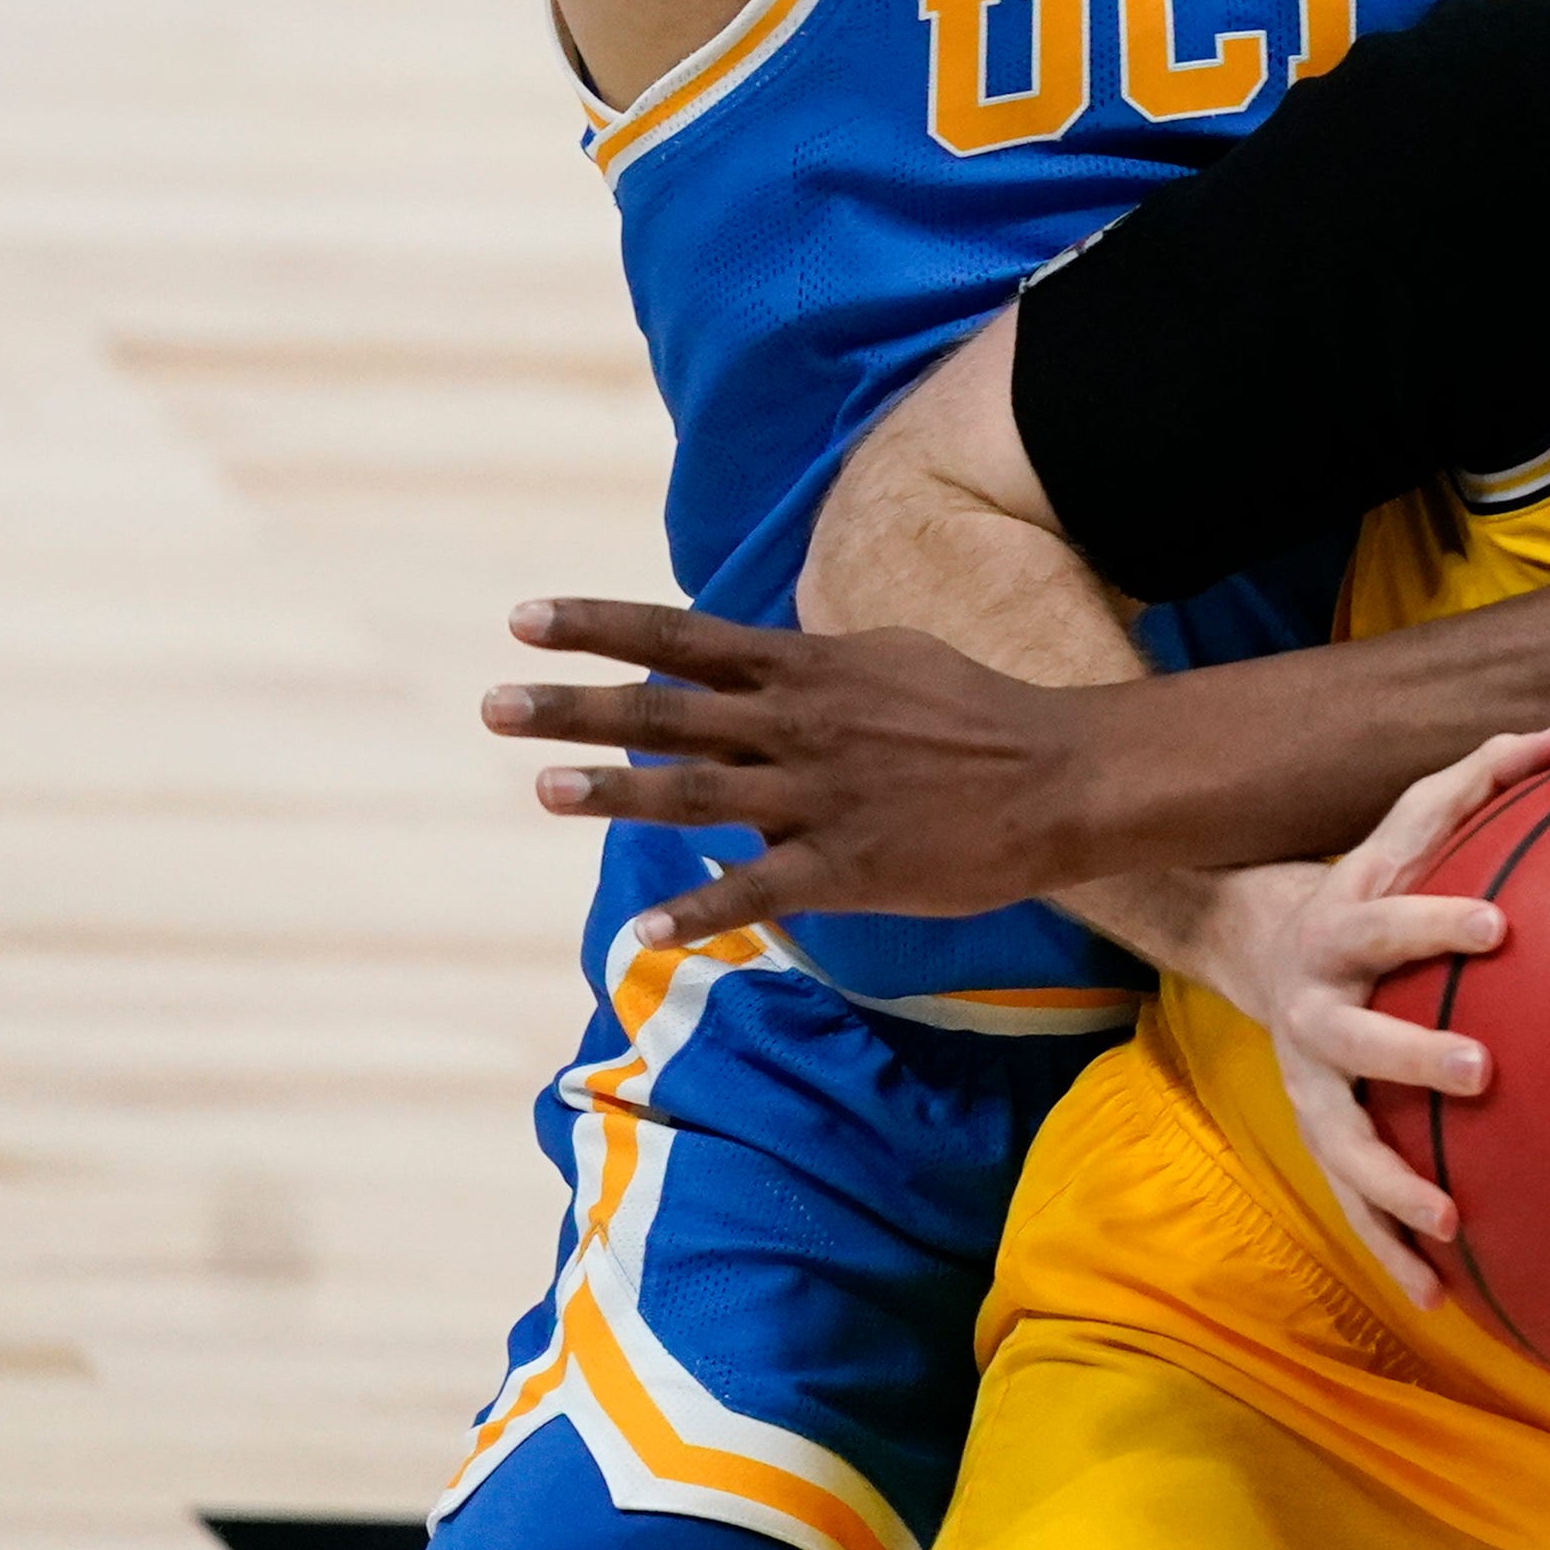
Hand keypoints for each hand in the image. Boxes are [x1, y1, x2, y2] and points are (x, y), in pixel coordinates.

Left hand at [484, 597, 1097, 941]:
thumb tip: (749, 652)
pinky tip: (642, 929)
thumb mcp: (887, 657)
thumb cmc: (973, 714)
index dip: (600, 627)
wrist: (1057, 778)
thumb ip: (807, 662)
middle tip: (492, 705)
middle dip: (574, 708)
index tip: (523, 620)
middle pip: (666, 713)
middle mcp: (797, 725)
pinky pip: (755, 890)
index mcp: (805, 670)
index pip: (682, 639)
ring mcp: (816, 795)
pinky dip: (695, 911)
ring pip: (694, 793)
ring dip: (612, 793)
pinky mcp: (843, 865)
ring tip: (540, 789)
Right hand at [1224, 727, 1549, 1303]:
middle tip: (1480, 1072)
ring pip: (1344, 1143)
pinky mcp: (1321, 1138)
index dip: (1436, 920)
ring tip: (1451, 1219)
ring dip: (1391, 1186)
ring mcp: (1310, 1085)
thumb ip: (1484, 779)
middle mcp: (1316, 1012)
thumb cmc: (1373, 880)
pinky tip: (1446, 1299)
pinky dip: (1394, 1251)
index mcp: (1343, 927)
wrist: (1263, 944)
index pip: (1389, 921)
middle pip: (1355, 1041)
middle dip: (1411, 1058)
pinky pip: (1355, 1203)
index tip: (1498, 925)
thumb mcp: (1410, 827)